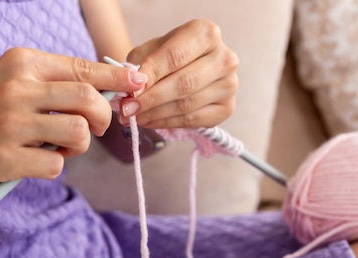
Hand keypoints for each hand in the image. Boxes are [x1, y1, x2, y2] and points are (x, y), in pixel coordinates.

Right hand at [0, 47, 146, 188]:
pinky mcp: (6, 157)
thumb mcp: (11, 77)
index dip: (117, 76)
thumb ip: (52, 80)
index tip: (138, 81)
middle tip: (96, 127)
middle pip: (89, 100)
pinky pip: (57, 165)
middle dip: (103, 117)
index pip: (82, 68)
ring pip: (79, 133)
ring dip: (79, 145)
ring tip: (59, 145)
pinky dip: (54, 165)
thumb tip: (105, 88)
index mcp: (22, 63)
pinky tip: (34, 159)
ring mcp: (11, 124)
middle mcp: (17, 89)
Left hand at [122, 19, 238, 128]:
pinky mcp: (227, 108)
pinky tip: (150, 121)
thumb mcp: (153, 48)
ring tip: (134, 117)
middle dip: (151, 99)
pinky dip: (168, 123)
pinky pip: (194, 120)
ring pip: (187, 105)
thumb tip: (132, 90)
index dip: (150, 75)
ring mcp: (229, 85)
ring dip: (156, 114)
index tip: (129, 90)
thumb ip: (142, 64)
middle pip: (184, 83)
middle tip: (128, 109)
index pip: (175, 57)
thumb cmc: (171, 55)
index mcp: (207, 33)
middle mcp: (224, 58)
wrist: (194, 66)